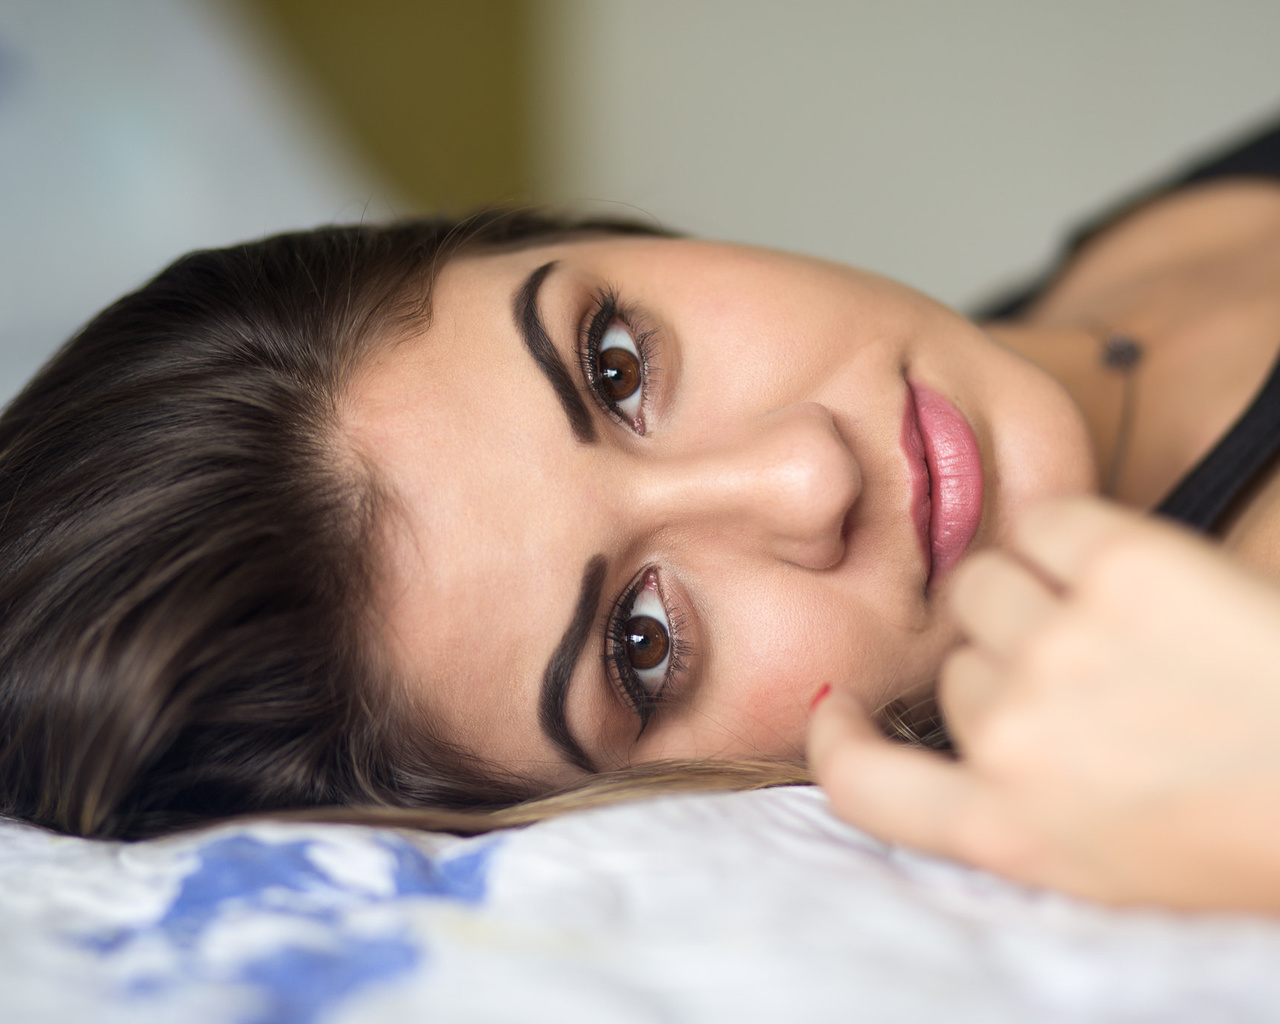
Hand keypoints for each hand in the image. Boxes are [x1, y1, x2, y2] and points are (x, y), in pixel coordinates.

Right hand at [808, 495, 1279, 911]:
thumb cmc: (1257, 828)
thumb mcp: (1110, 866)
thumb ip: (1014, 808)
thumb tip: (966, 736)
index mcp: (1014, 831)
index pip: (866, 786)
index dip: (836, 742)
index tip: (838, 713)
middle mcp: (1018, 740)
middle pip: (953, 666)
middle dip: (1001, 665)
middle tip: (1091, 680)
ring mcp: (1065, 646)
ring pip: (984, 583)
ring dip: (1027, 591)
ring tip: (1112, 618)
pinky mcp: (1125, 564)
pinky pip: (1047, 521)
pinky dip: (1069, 533)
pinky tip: (1120, 566)